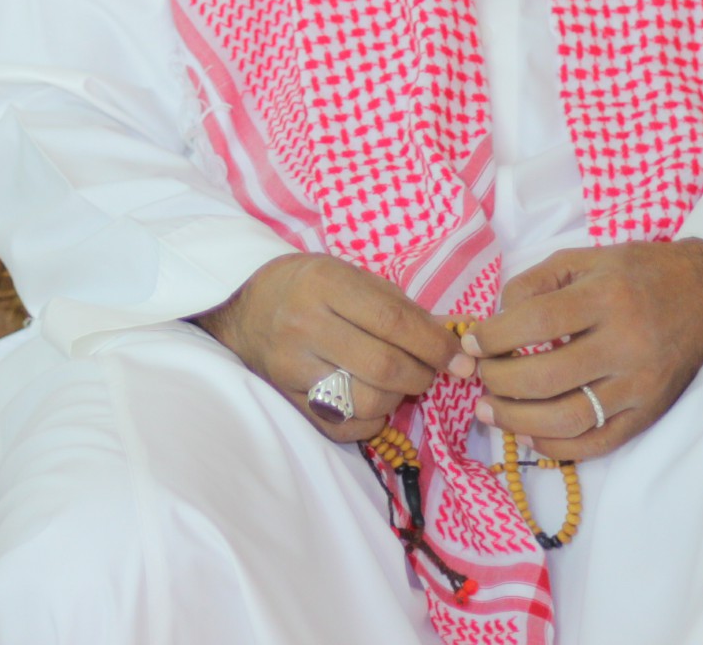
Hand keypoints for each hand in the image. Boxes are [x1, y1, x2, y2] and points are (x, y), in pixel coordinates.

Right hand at [197, 253, 467, 442]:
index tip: (459, 360)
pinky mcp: (287, 397)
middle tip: (429, 372)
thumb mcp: (350, 276)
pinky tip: (371, 401)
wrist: (243, 306)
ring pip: (366, 402)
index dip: (435, 346)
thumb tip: (453, 343)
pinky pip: (343, 426)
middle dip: (422, 375)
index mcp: (325, 285)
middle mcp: (305, 325)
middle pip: (384, 367)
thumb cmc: (308, 285)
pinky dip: (370, 421)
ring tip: (397, 384)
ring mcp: (293, 365)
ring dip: (396, 399)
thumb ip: (399, 308)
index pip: (394, 323)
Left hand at [469, 239, 702, 460]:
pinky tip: (528, 435)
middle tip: (479, 376)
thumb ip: (533, 283)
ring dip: (518, 421)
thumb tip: (494, 323)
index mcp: (607, 297)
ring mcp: (640, 385)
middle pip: (547, 377)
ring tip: (489, 411)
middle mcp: (626, 344)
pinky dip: (556, 447)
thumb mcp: (583, 259)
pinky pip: (598, 443)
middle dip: (499, 380)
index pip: (536, 323)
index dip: (493, 337)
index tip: (471, 343)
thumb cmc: (637, 273)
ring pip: (569, 418)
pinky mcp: (649, 413)